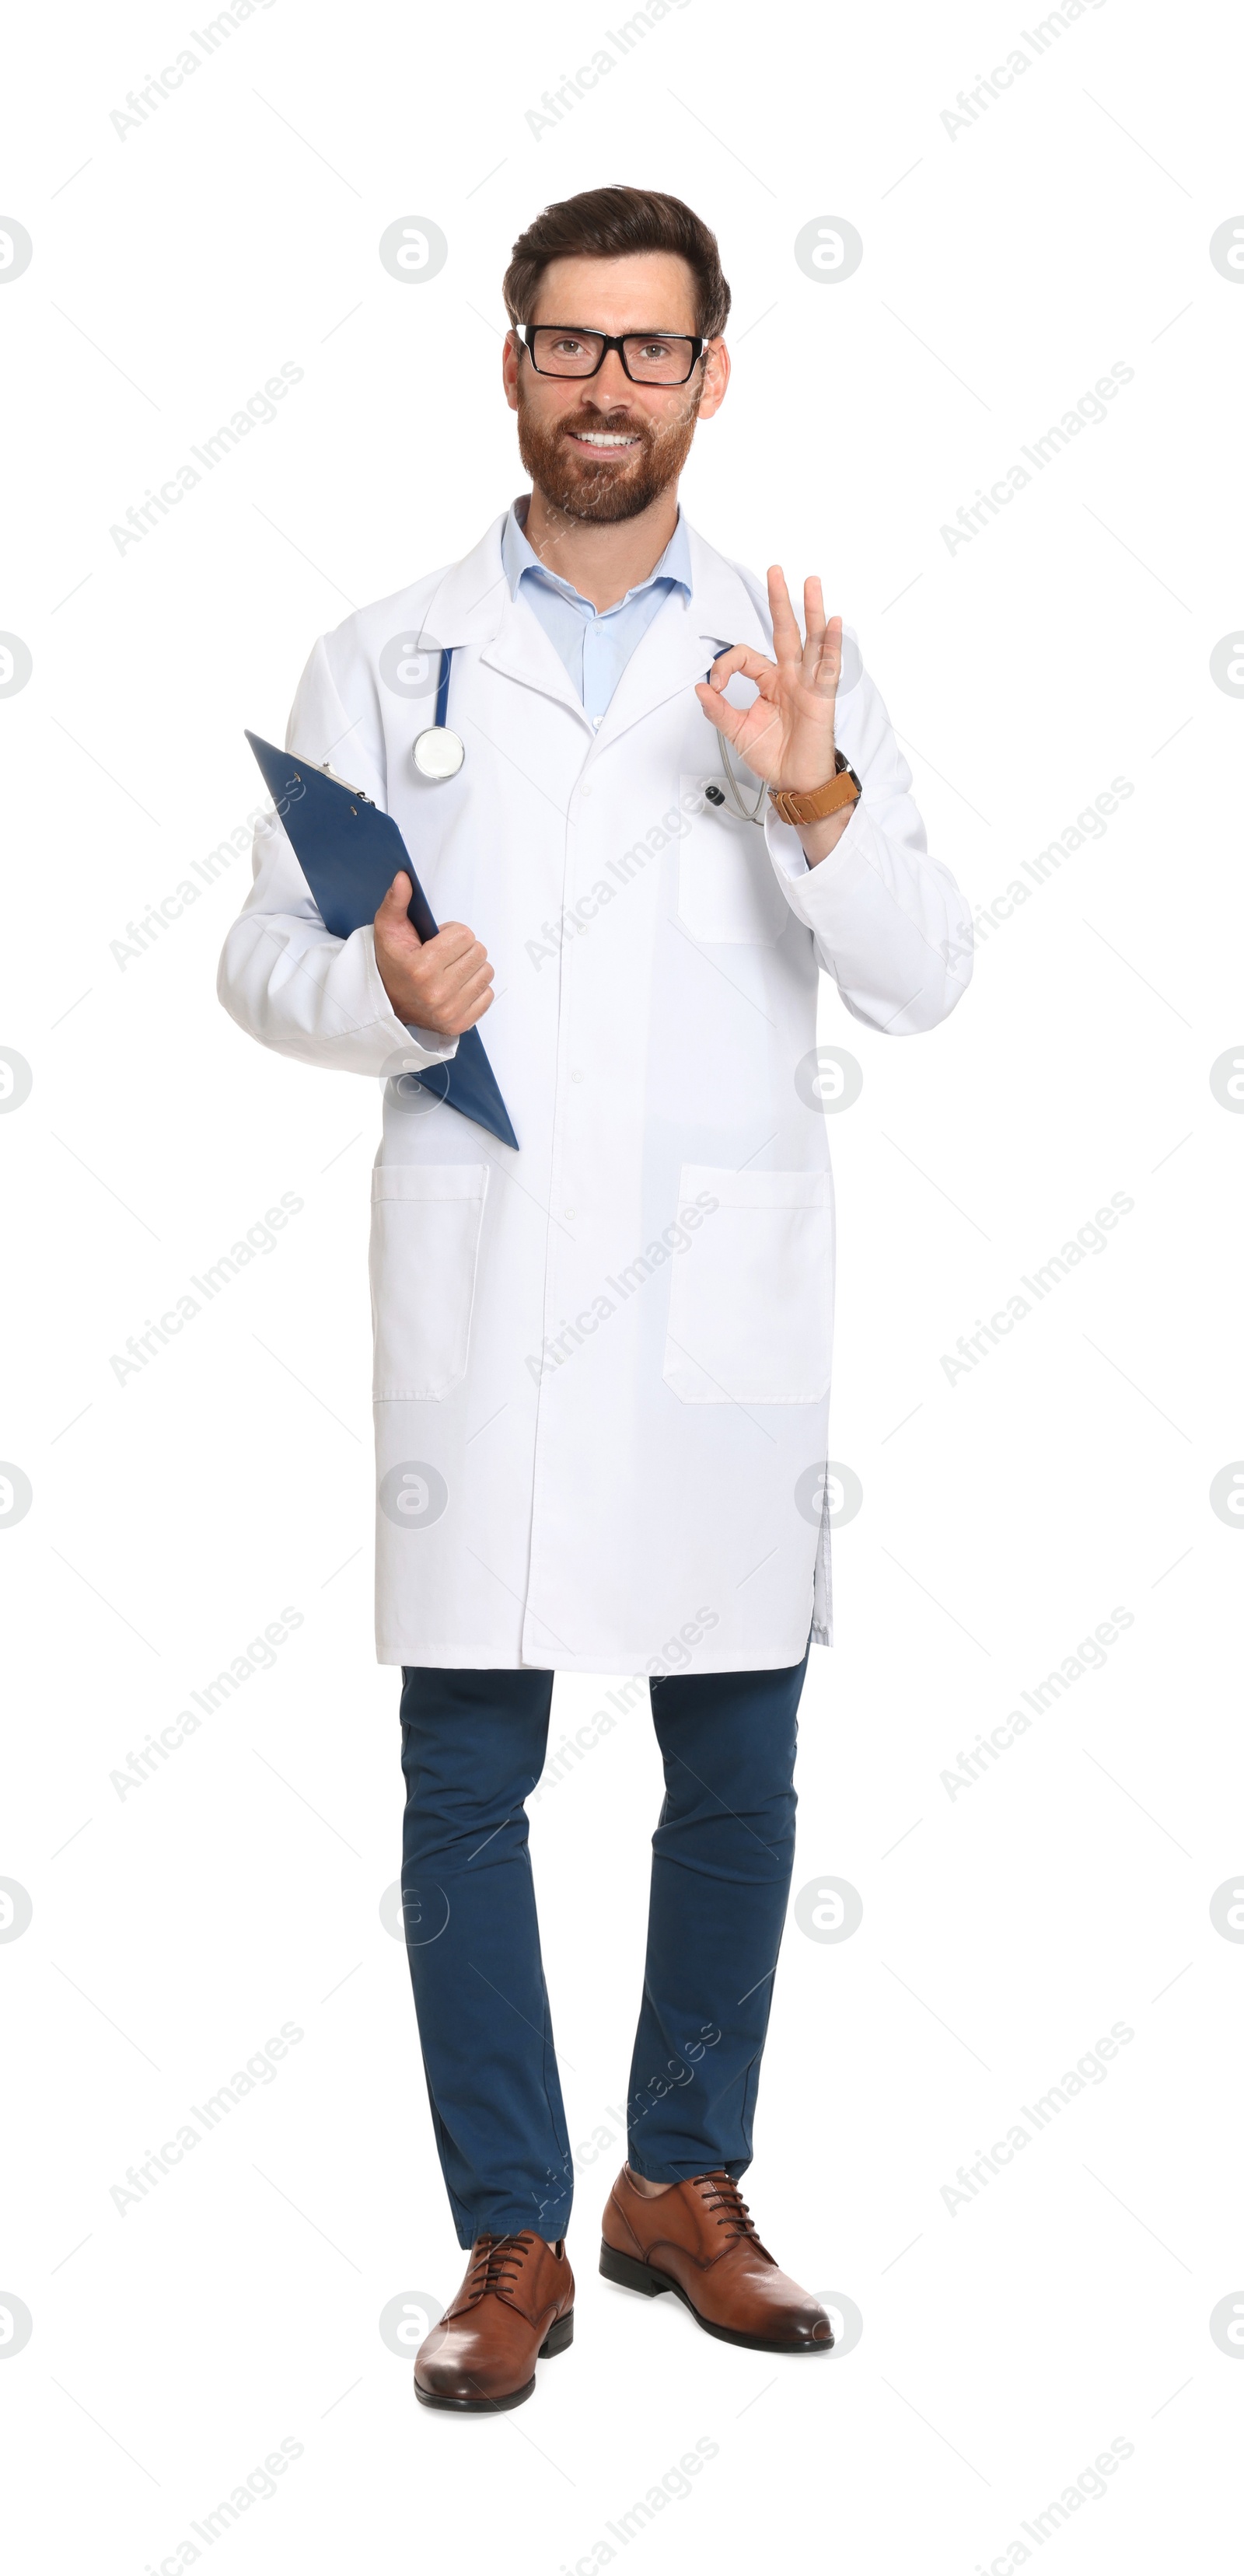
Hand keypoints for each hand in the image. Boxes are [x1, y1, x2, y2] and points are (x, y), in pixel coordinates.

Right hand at [373, 873, 493, 1035]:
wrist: (386, 1004)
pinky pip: (488, 995)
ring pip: (487, 972)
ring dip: (472, 968)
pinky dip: (476, 988)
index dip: (451, 933)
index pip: (464, 935)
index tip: (437, 942)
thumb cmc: (391, 964)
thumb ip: (396, 901)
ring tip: (451, 970)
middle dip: (464, 949)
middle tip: (445, 956)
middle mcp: (436, 993)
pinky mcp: (459, 1024)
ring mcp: (449, 1011)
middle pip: (479, 952)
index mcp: (421, 968)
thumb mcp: (387, 930)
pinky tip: (457, 987)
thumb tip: (404, 878)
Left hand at [695, 567, 841, 793]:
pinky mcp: (821, 698)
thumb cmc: (774, 757)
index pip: (746, 657)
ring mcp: (807, 684)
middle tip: (774, 571)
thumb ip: (718, 709)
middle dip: (778, 601)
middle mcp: (789, 677)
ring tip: (810, 582)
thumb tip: (701, 687)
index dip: (726, 666)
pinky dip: (831, 645)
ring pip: (810, 640)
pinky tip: (833, 623)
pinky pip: (827, 667)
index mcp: (769, 682)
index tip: (715, 687)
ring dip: (810, 610)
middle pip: (784, 631)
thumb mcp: (737, 732)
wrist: (796, 782)